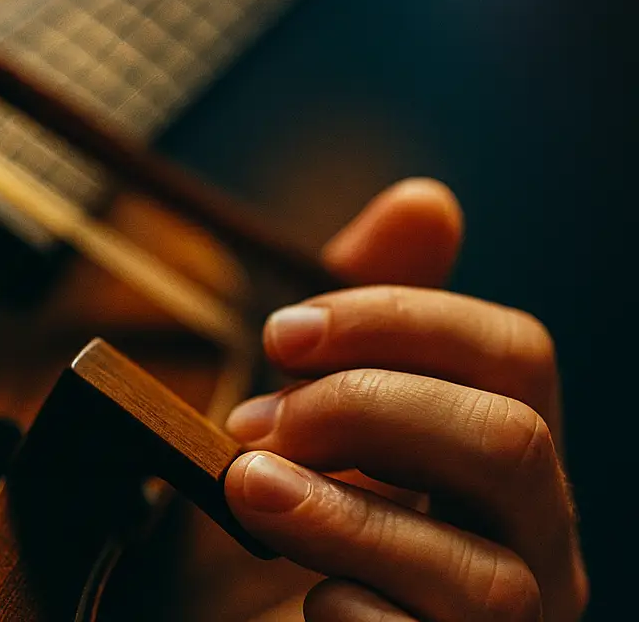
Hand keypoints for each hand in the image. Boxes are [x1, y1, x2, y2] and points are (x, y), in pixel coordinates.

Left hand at [224, 178, 586, 621]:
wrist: (255, 620)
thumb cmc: (308, 492)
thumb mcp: (322, 391)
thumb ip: (371, 311)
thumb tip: (426, 200)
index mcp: (502, 440)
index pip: (512, 351)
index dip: (396, 321)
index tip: (281, 332)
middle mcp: (534, 532)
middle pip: (509, 440)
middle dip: (367, 410)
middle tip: (254, 420)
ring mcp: (511, 621)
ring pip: (481, 571)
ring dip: (344, 514)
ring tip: (246, 487)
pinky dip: (361, 615)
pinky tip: (306, 595)